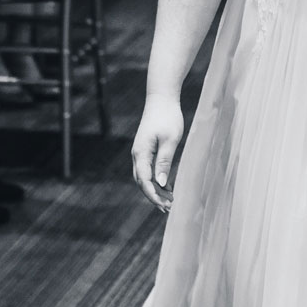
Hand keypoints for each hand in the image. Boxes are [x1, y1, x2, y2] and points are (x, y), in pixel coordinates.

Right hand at [130, 91, 184, 211]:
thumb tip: (160, 183)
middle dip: (154, 196)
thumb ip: (164, 162)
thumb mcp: (170, 140)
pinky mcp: (146, 150)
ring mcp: (140, 152)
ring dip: (155, 190)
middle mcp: (137, 155)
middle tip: (169, 208)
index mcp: (141, 153)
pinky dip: (156, 181)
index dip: (154, 196)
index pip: (144, 181)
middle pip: (142, 182)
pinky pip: (148, 170)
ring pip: (144, 178)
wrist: (162, 99)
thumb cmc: (168, 117)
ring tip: (169, 201)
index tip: (165, 206)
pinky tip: (167, 187)